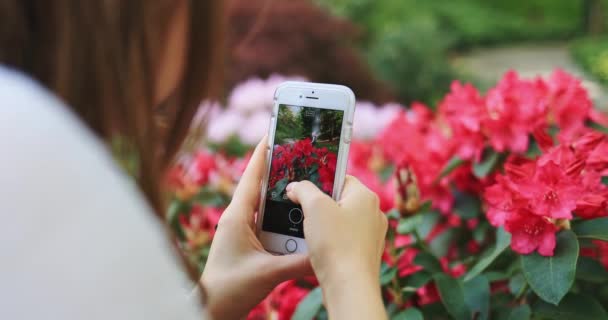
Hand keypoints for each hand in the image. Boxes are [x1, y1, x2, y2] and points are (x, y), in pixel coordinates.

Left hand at [201, 137, 312, 319]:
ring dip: (281, 192)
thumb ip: (298, 262)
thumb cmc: (230, 289)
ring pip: (265, 204)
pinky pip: (267, 221)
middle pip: (260, 185)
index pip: (251, 177)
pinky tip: (297, 216)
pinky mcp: (248, 242)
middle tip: (297, 154)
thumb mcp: (268, 273)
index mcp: (237, 217)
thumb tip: (324, 251)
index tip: (273, 132)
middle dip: (278, 169)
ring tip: (302, 179)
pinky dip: (281, 215)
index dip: (263, 154)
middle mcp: (238, 218)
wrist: (213, 309)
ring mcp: (243, 230)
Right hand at [286, 177, 387, 319]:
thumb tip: (295, 187)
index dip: (319, 181)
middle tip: (301, 211)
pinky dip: (331, 241)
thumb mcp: (314, 207)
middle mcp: (374, 213)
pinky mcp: (366, 253)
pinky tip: (318, 250)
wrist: (349, 287)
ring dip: (323, 225)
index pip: (340, 177)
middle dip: (319, 205)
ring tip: (308, 232)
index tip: (302, 189)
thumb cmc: (335, 244)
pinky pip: (345, 240)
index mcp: (366, 196)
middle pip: (340, 199)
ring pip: (342, 221)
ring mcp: (372, 235)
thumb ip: (303, 190)